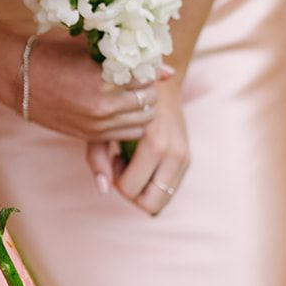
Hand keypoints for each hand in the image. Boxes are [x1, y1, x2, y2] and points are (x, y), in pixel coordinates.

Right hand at [1, 28, 162, 141]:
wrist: (17, 78)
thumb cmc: (54, 53)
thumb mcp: (91, 48)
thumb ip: (130, 58)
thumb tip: (168, 71)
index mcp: (106, 78)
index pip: (147, 80)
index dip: (149, 71)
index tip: (142, 65)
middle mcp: (104, 106)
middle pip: (149, 104)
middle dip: (149, 92)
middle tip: (139, 81)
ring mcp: (97, 124)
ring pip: (142, 124)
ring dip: (142, 110)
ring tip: (130, 97)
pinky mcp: (89, 136)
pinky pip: (125, 135)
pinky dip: (129, 124)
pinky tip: (119, 110)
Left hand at [88, 75, 189, 216]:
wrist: (158, 83)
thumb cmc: (121, 103)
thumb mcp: (104, 126)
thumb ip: (98, 158)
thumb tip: (102, 188)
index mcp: (153, 143)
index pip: (130, 190)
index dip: (116, 179)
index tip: (115, 157)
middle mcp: (173, 152)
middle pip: (149, 203)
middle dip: (131, 190)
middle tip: (123, 164)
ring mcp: (184, 156)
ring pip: (162, 200)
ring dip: (143, 188)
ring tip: (134, 162)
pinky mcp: (187, 158)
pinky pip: (169, 189)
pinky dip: (154, 183)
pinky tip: (145, 161)